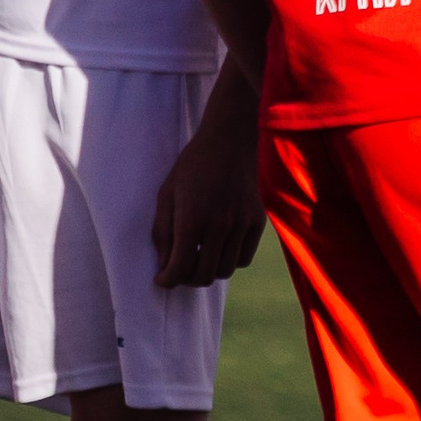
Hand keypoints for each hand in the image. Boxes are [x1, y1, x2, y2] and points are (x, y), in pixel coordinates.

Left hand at [150, 92, 265, 288]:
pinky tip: (220, 248)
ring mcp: (242, 224)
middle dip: (186, 279)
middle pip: (203, 276)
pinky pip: (244, 258)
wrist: (230, 140)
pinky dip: (230, 260)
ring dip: (209, 271)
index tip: (162, 278)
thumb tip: (165, 264)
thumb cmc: (193, 165)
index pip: (179, 270)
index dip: (167, 280)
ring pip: (226, 270)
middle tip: (179, 269)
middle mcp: (219, 227)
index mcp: (192, 220)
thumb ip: (163, 232)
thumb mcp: (167, 194)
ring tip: (200, 258)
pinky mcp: (258, 220)